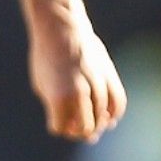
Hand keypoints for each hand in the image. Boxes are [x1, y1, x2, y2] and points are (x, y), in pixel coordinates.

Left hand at [28, 17, 126, 141]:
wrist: (61, 28)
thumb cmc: (46, 58)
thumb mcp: (42, 85)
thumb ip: (55, 108)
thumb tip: (72, 127)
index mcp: (59, 96)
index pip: (61, 128)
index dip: (59, 127)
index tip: (58, 121)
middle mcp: (80, 92)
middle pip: (85, 128)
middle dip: (79, 132)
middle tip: (77, 129)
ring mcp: (97, 83)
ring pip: (102, 118)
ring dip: (97, 125)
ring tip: (93, 126)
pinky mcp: (109, 74)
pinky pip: (117, 102)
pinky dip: (114, 114)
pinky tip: (108, 118)